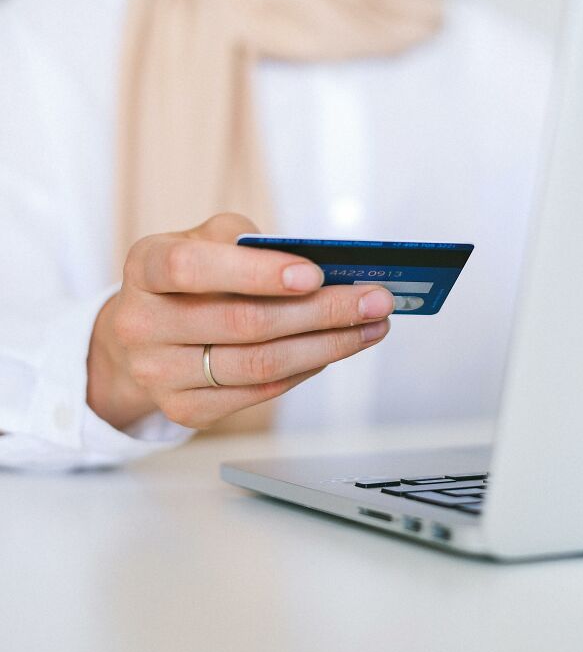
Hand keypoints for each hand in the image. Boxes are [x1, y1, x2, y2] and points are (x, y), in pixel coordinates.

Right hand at [87, 213, 392, 430]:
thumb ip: (247, 243)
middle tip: (375, 300)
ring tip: (370, 327)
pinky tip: (333, 350)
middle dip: (321, 311)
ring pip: (258, 365)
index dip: (255, 273)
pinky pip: (258, 393)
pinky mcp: (184, 409)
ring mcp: (159, 374)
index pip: (193, 268)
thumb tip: (322, 266)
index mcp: (145, 268)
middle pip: (243, 323)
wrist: (139, 336)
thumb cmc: (187, 279)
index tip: (314, 274)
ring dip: (327, 346)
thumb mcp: (202, 241)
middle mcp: (142, 323)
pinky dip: (305, 370)